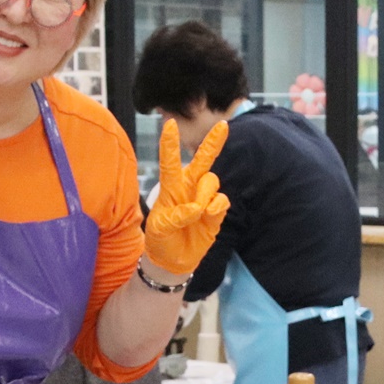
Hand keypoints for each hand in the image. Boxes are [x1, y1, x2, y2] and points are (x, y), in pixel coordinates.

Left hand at [144, 119, 229, 274]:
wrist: (173, 260)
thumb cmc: (161, 239)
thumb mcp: (159, 228)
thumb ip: (176, 216)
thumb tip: (197, 208)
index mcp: (170, 187)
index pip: (170, 162)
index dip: (170, 144)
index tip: (170, 124)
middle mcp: (189, 187)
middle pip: (202, 160)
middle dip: (213, 143)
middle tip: (223, 125)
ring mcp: (204, 198)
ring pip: (213, 181)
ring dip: (206, 193)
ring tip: (199, 211)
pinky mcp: (215, 211)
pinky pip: (222, 200)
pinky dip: (217, 207)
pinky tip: (209, 215)